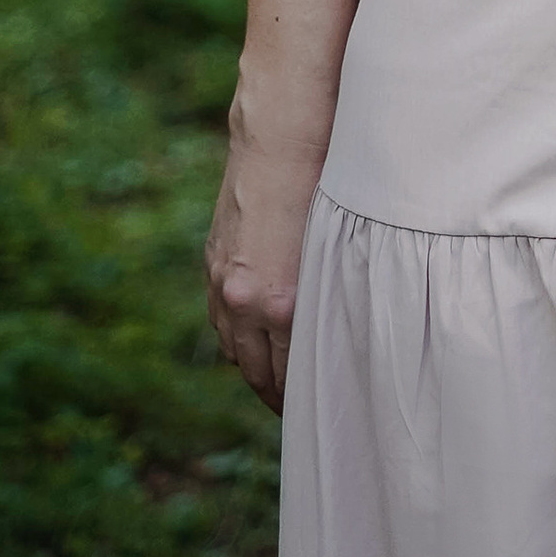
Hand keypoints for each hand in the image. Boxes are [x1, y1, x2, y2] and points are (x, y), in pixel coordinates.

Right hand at [203, 127, 324, 414]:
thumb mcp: (335, 255)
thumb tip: (342, 337)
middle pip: (258, 371)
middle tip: (302, 416)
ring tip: (278, 390)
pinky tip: (252, 350)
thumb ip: (329, 300)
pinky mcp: (214, 263)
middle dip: (278, 397)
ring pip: (234, 350)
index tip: (323, 413)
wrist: (281, 140)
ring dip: (254, 373)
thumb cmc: (324, 191)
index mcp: (281, 302)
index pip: (291, 373)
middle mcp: (245, 299)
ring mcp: (223, 282)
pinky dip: (236, 342)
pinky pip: (220, 321)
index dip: (306, 399)